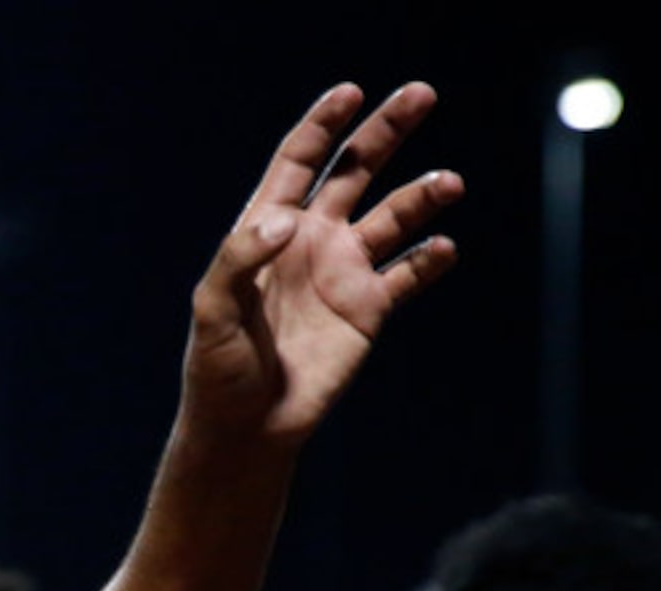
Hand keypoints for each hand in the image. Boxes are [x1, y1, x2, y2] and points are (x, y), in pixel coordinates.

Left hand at [184, 83, 460, 443]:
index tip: (350, 92)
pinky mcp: (368, 309)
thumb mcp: (211, 312)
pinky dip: (430, 258)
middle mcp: (310, 241)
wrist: (246, 427)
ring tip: (448, 183)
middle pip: (354, 171)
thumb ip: (238, 260)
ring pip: (393, 215)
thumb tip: (284, 219)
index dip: (322, 125)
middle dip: (386, 132)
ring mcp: (342, 272)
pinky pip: (409, 272)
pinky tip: (443, 246)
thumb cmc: (217, 370)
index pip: (297, 162)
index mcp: (266, 231)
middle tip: (421, 94)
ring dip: (422, 195)